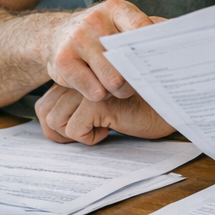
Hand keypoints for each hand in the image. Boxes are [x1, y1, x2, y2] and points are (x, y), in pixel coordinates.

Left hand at [35, 84, 173, 144]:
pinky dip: (90, 138)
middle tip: (88, 133)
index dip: (57, 124)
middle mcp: (81, 78)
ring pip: (57, 122)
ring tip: (100, 128)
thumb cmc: (138, 104)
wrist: (169, 104)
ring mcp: (89, 89)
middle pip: (46, 113)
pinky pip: (75, 130)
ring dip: (76, 134)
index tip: (79, 129)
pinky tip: (110, 129)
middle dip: (62, 133)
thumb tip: (52, 123)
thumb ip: (79, 103)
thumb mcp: (102, 103)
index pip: (45, 104)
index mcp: (79, 75)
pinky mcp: (98, 103)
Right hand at [45, 0, 156, 102]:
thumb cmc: (98, 33)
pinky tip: (96, 85)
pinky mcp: (62, 60)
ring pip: (113, 81)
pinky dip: (99, 94)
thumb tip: (180, 35)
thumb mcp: (120, 22)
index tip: (163, 62)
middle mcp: (95, 21)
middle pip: (128, 63)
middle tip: (136, 82)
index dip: (152, 49)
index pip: (141, 27)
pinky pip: (94, 91)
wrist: (53, 34)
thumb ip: (148, 28)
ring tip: (116, 84)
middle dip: (135, 79)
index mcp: (115, 9)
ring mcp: (77, 40)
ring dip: (117, 90)